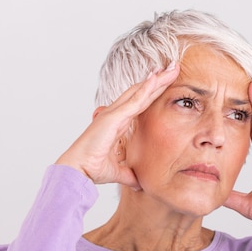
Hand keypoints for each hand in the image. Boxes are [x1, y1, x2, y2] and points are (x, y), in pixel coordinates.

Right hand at [56, 63, 179, 186]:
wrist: (77, 171)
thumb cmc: (92, 169)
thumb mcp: (119, 172)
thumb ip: (130, 175)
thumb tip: (140, 183)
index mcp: (117, 124)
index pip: (139, 103)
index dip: (153, 92)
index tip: (166, 82)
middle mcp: (115, 115)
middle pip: (141, 92)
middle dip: (158, 79)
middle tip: (174, 67)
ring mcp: (113, 114)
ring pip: (139, 92)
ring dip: (156, 79)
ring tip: (172, 67)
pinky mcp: (113, 117)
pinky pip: (133, 101)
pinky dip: (145, 89)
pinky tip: (156, 78)